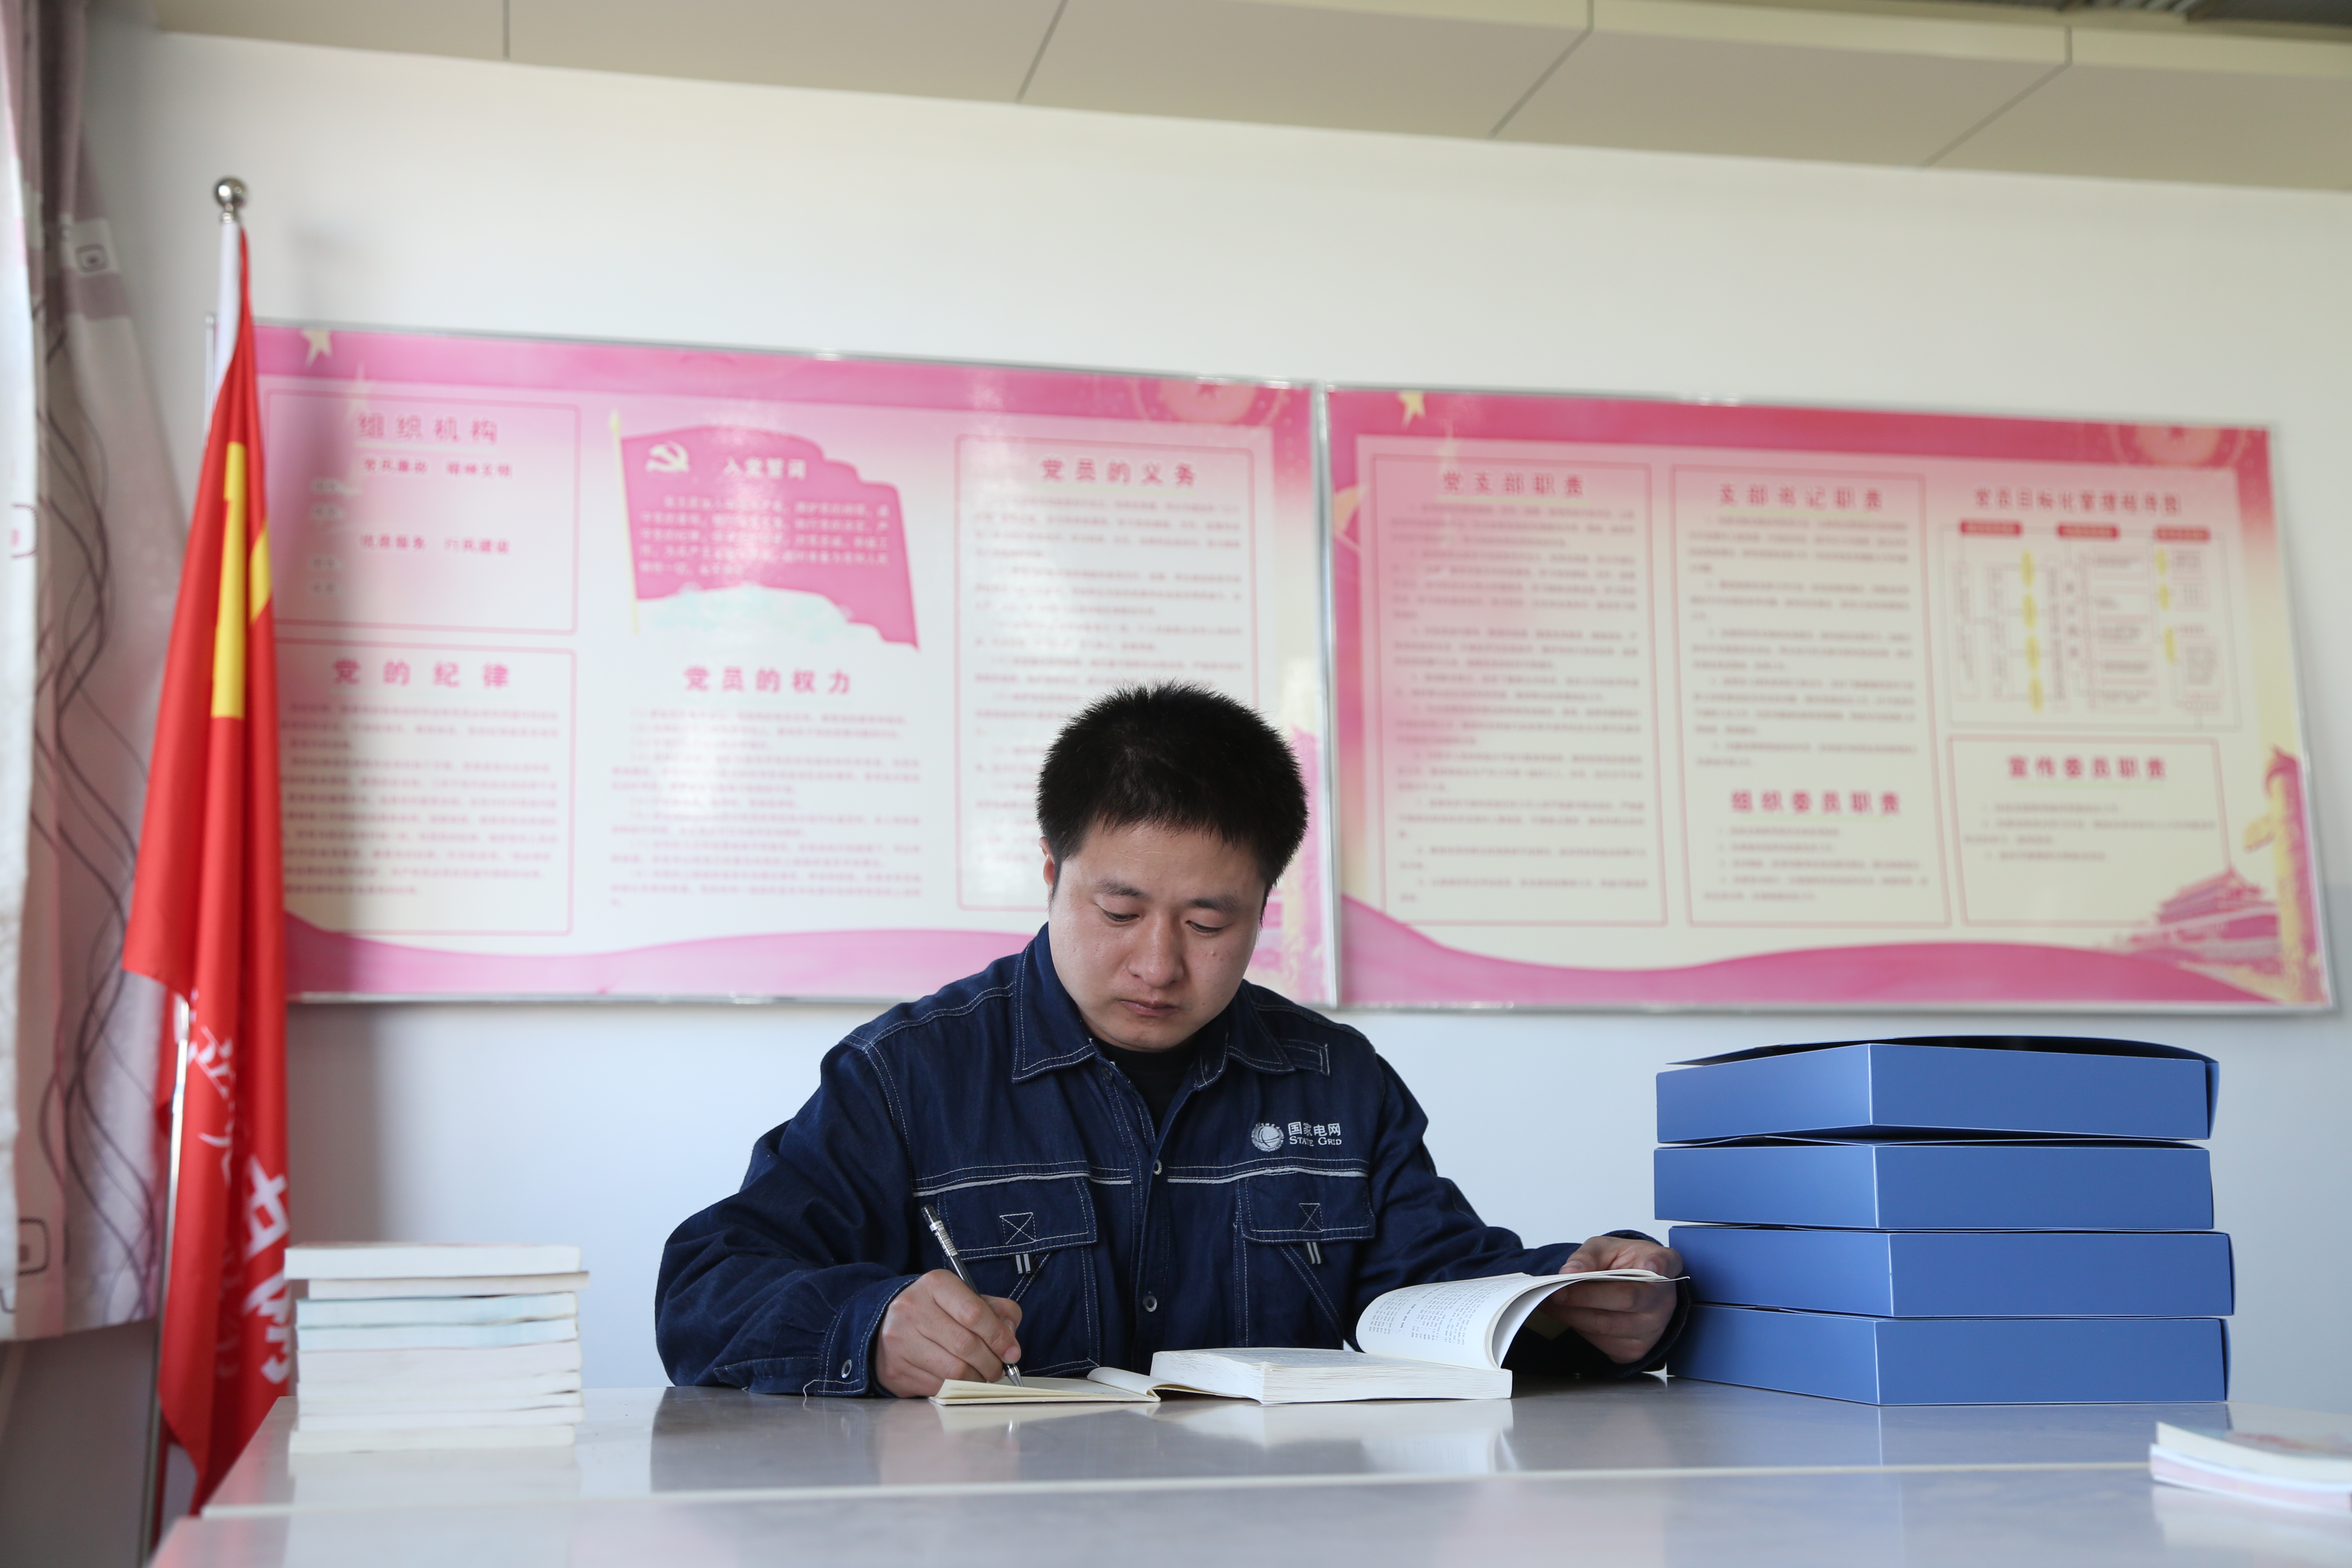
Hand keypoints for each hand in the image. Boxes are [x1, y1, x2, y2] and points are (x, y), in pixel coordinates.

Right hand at [875, 1270, 1024, 1397]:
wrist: (885, 1323)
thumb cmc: (936, 1311)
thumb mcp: (965, 1298)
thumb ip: (996, 1312)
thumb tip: (1010, 1343)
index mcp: (935, 1285)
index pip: (974, 1312)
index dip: (999, 1336)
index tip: (1012, 1352)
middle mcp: (913, 1309)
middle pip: (966, 1345)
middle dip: (991, 1363)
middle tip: (999, 1369)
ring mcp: (900, 1341)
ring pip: (954, 1371)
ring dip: (977, 1379)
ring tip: (982, 1375)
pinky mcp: (895, 1370)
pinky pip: (938, 1387)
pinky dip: (956, 1388)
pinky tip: (960, 1381)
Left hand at [1538, 1235, 1682, 1364]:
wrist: (1629, 1289)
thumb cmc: (1622, 1264)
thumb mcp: (1605, 1248)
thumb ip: (1588, 1256)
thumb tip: (1569, 1271)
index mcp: (1662, 1264)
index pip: (1664, 1264)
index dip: (1658, 1266)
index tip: (1650, 1265)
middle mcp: (1663, 1300)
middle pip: (1625, 1300)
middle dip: (1583, 1296)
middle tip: (1554, 1291)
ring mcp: (1653, 1329)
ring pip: (1609, 1326)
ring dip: (1574, 1315)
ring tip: (1550, 1302)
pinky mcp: (1636, 1350)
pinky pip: (1604, 1343)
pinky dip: (1581, 1328)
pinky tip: (1567, 1314)